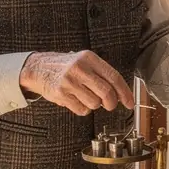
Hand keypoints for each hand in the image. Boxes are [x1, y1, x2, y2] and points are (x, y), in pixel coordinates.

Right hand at [20, 50, 134, 116]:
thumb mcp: (85, 61)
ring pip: (94, 103)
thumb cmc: (67, 67)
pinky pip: (81, 109)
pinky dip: (83, 109)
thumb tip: (121, 93)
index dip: (125, 92)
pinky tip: (77, 100)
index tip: (129, 102)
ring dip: (94, 105)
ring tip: (86, 97)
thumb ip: (102, 74)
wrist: (39, 68)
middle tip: (110, 105)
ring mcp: (69, 81)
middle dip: (112, 103)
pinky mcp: (61, 94)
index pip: (114, 77)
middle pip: (106, 92)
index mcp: (89, 58)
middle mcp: (80, 68)